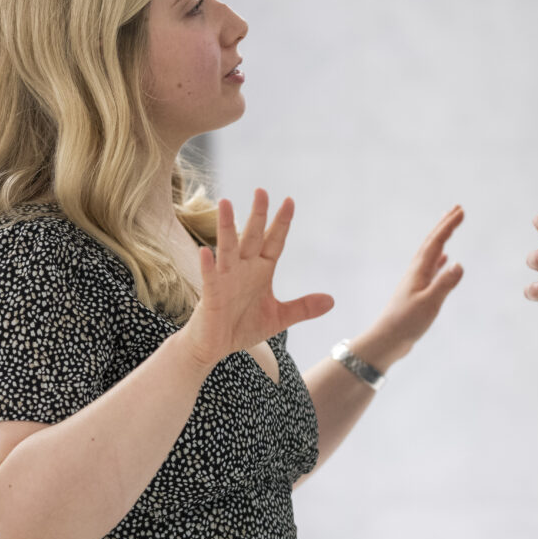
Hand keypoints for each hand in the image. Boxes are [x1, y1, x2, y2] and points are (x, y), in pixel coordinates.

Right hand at [179, 190, 334, 367]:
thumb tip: (331, 300)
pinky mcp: (211, 295)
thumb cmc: (242, 327)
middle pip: (251, 237)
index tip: (289, 200)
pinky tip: (206, 251)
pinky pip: (210, 277)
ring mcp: (225, 280)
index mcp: (261, 271)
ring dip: (226, 227)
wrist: (214, 347)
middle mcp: (243, 269)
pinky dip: (208, 265)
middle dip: (257, 215)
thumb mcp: (278, 318)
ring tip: (225, 204)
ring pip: (227, 249)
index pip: (274, 242)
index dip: (281, 223)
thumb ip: (302, 308)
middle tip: (261, 191)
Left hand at [355, 205, 465, 366]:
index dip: (449, 226)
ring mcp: (416, 280)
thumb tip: (459, 263)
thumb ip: (444, 284)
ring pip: (431, 253)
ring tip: (449, 227)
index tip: (461, 211)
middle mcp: (416, 271)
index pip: (437, 242)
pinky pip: (431, 268)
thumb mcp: (429, 304)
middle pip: (432, 242)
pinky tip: (444, 259)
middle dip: (444, 224)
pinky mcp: (417, 291)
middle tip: (457, 208)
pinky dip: (439, 259)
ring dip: (441, 238)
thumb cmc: (406, 323)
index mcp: (419, 271)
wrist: (388, 339)